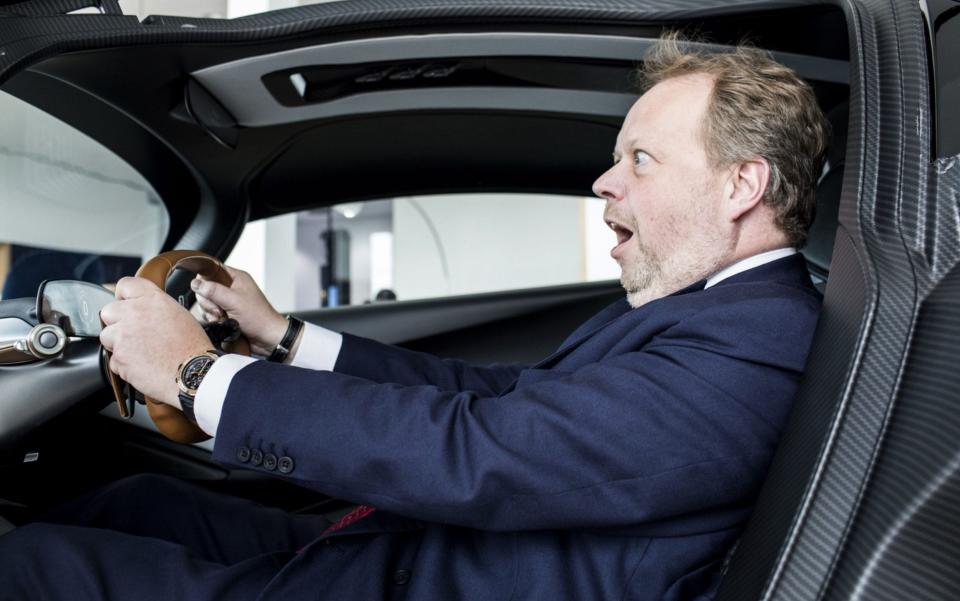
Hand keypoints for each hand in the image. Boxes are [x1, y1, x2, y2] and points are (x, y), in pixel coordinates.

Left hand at [100, 277, 212, 407]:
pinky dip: (124, 365)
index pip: (125, 285)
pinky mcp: (119, 356)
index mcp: (153, 299)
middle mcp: (135, 312)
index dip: (123, 296)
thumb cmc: (192, 347)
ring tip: (140, 353)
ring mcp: (124, 334)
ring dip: (118, 344)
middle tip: (133, 334)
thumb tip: (146, 310)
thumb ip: (157, 307)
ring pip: (107, 336)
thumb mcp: (180, 315)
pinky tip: (142, 365)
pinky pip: (113, 360)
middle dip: (117, 323)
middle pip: (108, 311)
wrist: (192, 372)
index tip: (126, 304)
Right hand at [191, 266, 287, 356]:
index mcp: (236, 278)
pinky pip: (211, 312)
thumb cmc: (260, 318)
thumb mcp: (234, 302)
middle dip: (208, 301)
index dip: (205, 281)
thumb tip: (196, 284)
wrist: (267, 338)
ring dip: (211, 312)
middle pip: (206, 288)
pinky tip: (222, 322)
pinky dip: (213, 318)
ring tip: (223, 317)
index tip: (206, 292)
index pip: (212, 270)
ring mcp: (228, 300)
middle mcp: (232, 287)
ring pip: (207, 301)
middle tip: (219, 309)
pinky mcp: (226, 312)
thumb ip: (214, 291)